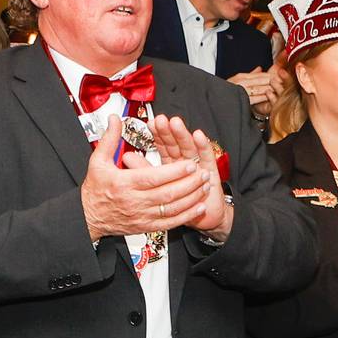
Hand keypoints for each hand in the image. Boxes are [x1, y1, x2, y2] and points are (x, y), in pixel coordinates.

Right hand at [81, 124, 209, 239]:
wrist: (88, 217)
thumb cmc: (95, 190)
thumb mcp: (97, 162)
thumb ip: (109, 139)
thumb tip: (115, 120)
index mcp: (124, 184)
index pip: (153, 177)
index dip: (174, 171)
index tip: (189, 163)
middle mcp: (135, 201)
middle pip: (167, 193)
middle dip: (189, 183)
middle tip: (203, 173)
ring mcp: (142, 215)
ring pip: (172, 208)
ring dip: (192, 197)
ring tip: (204, 186)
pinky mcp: (146, 226)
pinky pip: (170, 223)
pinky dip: (186, 215)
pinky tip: (198, 206)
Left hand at [149, 114, 232, 238]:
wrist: (204, 217)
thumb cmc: (180, 203)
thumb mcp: (157, 186)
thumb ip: (143, 169)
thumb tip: (126, 157)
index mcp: (171, 165)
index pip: (163, 146)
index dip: (157, 134)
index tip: (151, 123)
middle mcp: (184, 163)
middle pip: (175, 144)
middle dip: (168, 131)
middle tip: (161, 120)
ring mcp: (198, 166)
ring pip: (189, 147)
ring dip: (182, 135)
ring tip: (174, 123)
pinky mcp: (211, 172)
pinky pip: (207, 157)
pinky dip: (202, 145)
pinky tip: (197, 135)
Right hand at [226, 68, 283, 117]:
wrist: (214, 98)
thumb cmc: (225, 90)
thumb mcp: (236, 79)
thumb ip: (250, 74)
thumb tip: (260, 69)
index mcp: (241, 76)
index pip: (260, 74)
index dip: (271, 75)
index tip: (280, 76)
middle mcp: (241, 82)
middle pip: (261, 80)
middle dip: (273, 80)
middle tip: (283, 81)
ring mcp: (241, 90)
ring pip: (259, 88)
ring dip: (270, 88)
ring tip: (279, 88)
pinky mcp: (240, 99)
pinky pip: (254, 97)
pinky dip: (263, 97)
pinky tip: (269, 96)